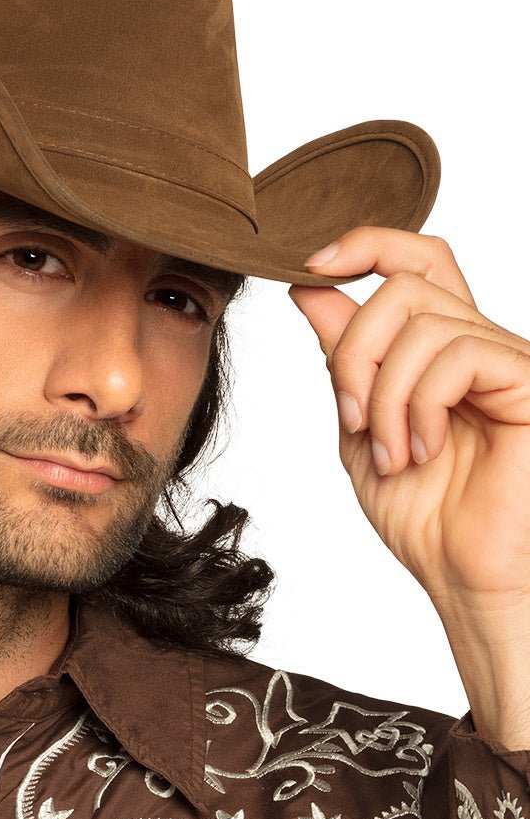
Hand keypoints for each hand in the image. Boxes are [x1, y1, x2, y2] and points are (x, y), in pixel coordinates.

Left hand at [286, 227, 529, 612]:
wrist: (461, 574)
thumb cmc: (420, 508)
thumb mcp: (359, 421)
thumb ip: (342, 355)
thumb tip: (311, 286)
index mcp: (438, 347)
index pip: (414, 260)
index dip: (366, 245)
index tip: (310, 266)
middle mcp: (477, 342)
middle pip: (404, 283)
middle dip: (354, 347)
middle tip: (351, 415)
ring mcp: (507, 360)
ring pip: (422, 321)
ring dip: (383, 392)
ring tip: (390, 450)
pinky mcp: (527, 384)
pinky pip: (458, 355)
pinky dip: (418, 405)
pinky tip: (422, 450)